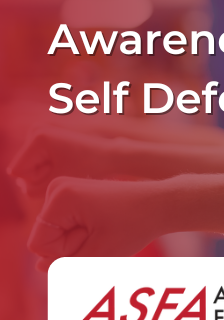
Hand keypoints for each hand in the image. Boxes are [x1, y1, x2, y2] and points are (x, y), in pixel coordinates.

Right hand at [7, 129, 122, 197]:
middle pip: (23, 167)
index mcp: (37, 138)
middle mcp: (35, 130)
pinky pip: (38, 160)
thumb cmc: (88, 167)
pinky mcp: (47, 137)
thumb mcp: (57, 181)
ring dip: (45, 172)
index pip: (18, 171)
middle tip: (64, 171)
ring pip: (30, 165)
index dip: (36, 180)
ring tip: (66, 167)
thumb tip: (21, 185)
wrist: (109, 155)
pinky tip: (65, 164)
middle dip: (41, 175)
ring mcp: (41, 132)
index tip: (58, 174)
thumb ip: (32, 189)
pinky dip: (50, 166)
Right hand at [28, 177, 161, 269]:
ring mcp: (65, 190)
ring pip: (57, 234)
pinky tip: (103, 227)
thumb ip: (66, 265)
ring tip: (105, 229)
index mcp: (59, 197)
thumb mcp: (100, 253)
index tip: (94, 237)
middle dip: (73, 245)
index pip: (39, 244)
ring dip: (80, 241)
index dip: (65, 253)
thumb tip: (40, 267)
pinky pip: (66, 226)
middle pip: (47, 237)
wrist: (159, 204)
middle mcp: (57, 188)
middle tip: (103, 232)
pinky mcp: (74, 195)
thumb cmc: (134, 225)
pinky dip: (83, 234)